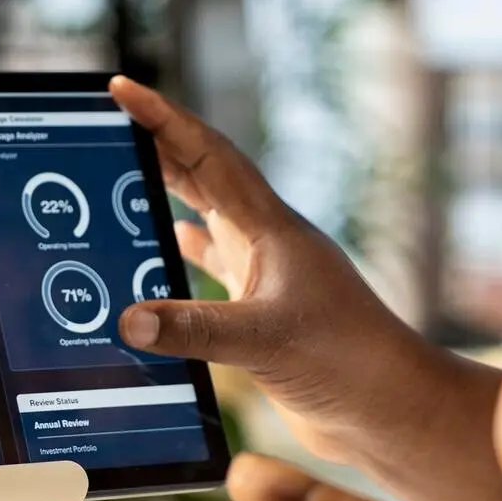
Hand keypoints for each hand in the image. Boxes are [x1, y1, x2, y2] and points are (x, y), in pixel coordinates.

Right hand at [109, 75, 501, 500]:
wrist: (393, 412)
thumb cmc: (350, 364)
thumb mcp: (264, 341)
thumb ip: (195, 330)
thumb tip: (128, 319)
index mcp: (270, 228)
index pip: (205, 153)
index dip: (162, 117)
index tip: (121, 88)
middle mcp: (267, 242)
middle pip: (201, 176)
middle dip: (155, 146)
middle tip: (108, 124)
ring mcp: (266, 276)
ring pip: (206, 218)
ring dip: (166, 197)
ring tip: (122, 179)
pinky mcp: (262, 312)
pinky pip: (212, 268)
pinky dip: (182, 256)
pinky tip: (163, 253)